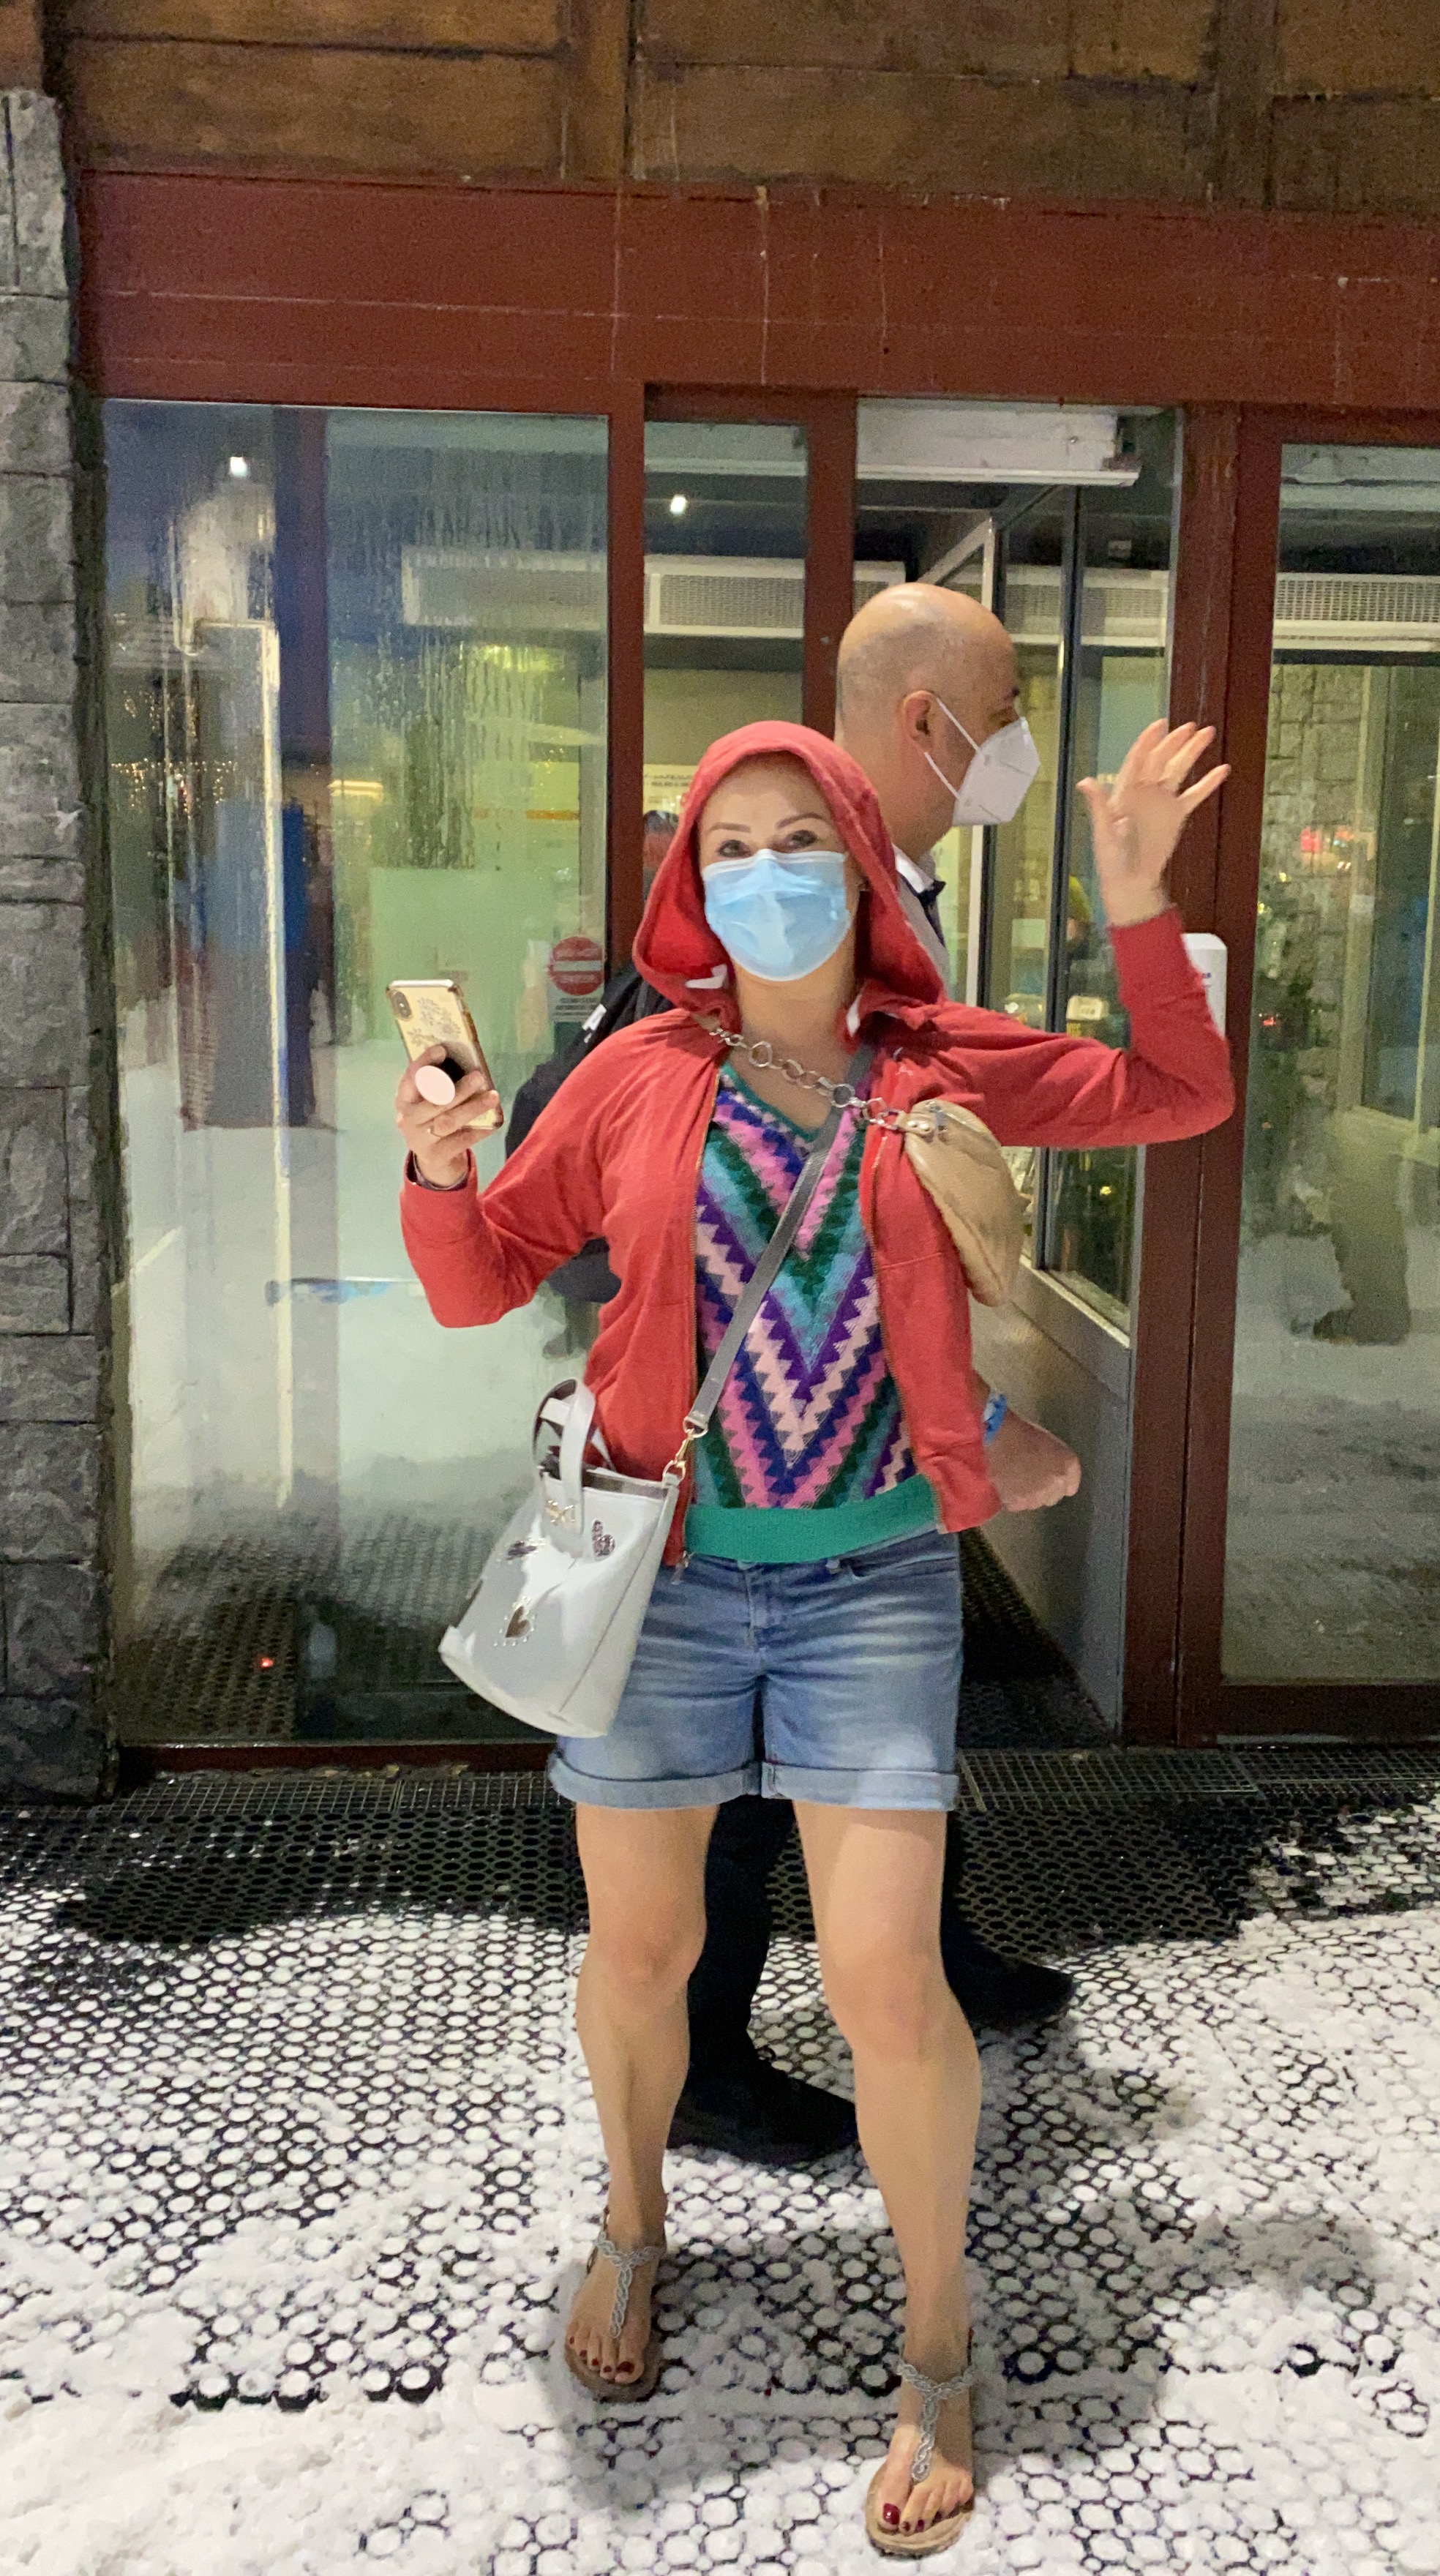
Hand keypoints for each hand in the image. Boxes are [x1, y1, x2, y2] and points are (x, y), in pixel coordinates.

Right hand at [396, 1044, 501, 1187]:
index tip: (441, 1049)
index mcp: (404, 1100)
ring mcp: (420, 1140)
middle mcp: (407, 1119)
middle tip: (479, 1077)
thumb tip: (465, 1059)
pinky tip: (493, 1122)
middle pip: (434, 1103)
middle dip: (458, 1089)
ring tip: (493, 1097)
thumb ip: (438, 1084)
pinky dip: (479, 1130)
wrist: (432, 1160)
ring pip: (448, 1121)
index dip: (424, 1063)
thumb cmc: (433, 1119)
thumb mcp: (427, 1101)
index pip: (410, 1078)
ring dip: (472, 1107)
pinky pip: (461, 1140)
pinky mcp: (436, 1155)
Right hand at [988, 1407, 1081, 1511]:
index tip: (1046, 1477)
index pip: (1069, 1488)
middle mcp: (1057, 1483)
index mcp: (1069, 1466)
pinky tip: (1005, 1482)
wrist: (999, 1436)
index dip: (1056, 1482)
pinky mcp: (1018, 1502)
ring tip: (1014, 1478)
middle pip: (1052, 1498)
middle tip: (1028, 1476)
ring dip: (1026, 1495)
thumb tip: (1053, 1476)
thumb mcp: (1052, 1445)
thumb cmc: (1024, 1433)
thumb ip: (1059, 1464)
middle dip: (1043, 1490)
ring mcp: (1037, 1496)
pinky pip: (1016, 1504)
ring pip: (1034, 1503)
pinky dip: (1010, 1497)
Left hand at [1078, 720, 1229, 928]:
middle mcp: (1145, 793)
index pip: (1137, 761)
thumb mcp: (1102, 832)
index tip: (1159, 725)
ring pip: (1179, 772)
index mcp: (1125, 793)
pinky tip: (1222, 770)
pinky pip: (1193, 796)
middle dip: (1174, 742)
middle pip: (1161, 761)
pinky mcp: (1176, 816)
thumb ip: (1099, 806)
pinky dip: (1207, 784)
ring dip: (1192, 753)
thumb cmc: (1111, 859)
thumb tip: (1085, 782)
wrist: (1130, 882)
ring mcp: (1162, 803)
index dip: (1148, 742)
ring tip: (1207, 735)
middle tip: (1190, 726)